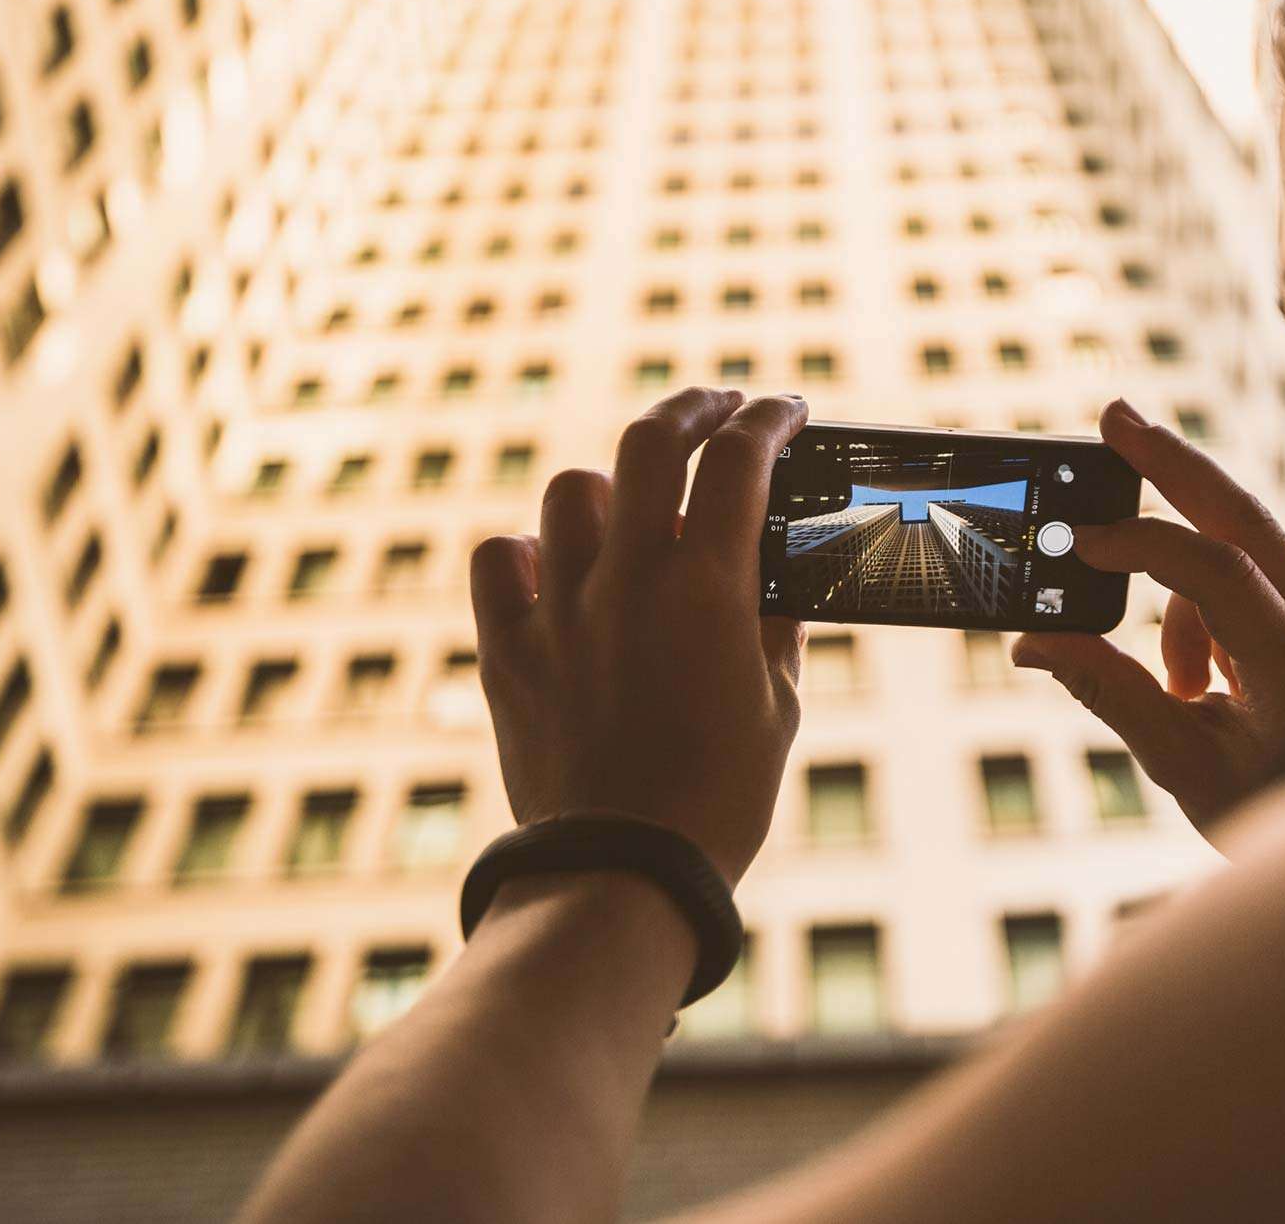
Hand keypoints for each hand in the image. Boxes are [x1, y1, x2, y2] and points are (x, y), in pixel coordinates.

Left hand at [467, 388, 808, 883]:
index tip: (785, 411)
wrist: (622, 876)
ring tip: (636, 507)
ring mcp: (558, 609)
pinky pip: (500, 559)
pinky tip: (555, 566)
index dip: (767, 419)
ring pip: (573, 491)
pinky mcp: (507, 649)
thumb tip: (773, 574)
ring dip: (614, 487)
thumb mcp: (778, 707)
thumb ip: (775, 625)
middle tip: (716, 409)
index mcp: (708, 589)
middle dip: (693, 408)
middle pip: (651, 442)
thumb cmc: (719, 801)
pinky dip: (529, 549)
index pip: (740, 460)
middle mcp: (627, 580)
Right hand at [1013, 399, 1284, 843]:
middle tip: (1114, 418)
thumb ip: (1111, 692)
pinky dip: (1208, 604)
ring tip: (1180, 687)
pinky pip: (1256, 575)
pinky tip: (1204, 682)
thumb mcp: (1184, 768)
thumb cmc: (1273, 814)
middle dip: (1173, 463)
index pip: (1218, 573)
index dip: (1142, 546)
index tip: (1080, 546)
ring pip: (1248, 545)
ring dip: (1183, 587)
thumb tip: (1034, 641)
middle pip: (1248, 516)